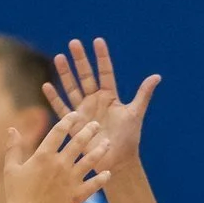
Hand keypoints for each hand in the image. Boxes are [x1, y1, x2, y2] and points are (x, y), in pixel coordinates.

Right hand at [1, 110, 110, 202]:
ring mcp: (71, 180)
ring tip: (107, 143)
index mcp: (43, 155)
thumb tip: (11, 129)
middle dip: (89, 130)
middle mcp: (60, 164)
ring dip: (100, 150)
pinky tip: (108, 173)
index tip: (75, 115)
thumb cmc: (16, 195)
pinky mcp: (78, 195)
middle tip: (96, 124)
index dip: (68, 120)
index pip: (59, 131)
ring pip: (90, 160)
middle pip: (78, 142)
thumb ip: (13, 148)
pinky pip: (94, 184)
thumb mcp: (11, 169)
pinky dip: (102, 178)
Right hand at [43, 38, 160, 172]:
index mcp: (110, 96)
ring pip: (72, 88)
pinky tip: (47, 86)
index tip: (97, 41)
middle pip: (85, 76)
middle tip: (74, 43)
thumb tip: (157, 76)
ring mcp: (84, 111)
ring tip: (59, 57)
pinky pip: (62, 109)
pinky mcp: (74, 124)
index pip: (105, 72)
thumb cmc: (128, 139)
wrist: (117, 161)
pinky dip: (54, 98)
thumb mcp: (135, 113)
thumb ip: (143, 94)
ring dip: (65, 74)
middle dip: (80, 60)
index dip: (101, 57)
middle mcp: (95, 101)